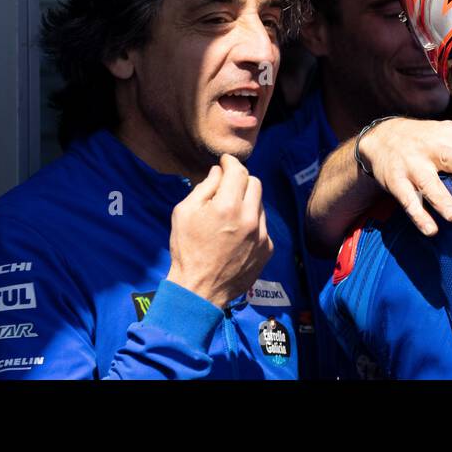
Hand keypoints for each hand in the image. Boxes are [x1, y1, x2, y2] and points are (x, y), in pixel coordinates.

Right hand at [165, 154, 271, 307]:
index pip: (238, 171)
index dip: (230, 162)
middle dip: (240, 180)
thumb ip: (204, 187)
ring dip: (247, 202)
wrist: (199, 290)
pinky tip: (236, 233)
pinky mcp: (267, 249)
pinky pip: (263, 225)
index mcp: (227, 207)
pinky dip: (252, 222)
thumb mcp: (184, 213)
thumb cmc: (187, 250)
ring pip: (260, 204)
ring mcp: (262, 235)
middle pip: (254, 183)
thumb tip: (219, 171)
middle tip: (227, 186)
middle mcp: (249, 218)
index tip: (225, 161)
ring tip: (229, 215)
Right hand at [357, 118, 451, 235]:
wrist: (381, 137)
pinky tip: (431, 229)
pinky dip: (419, 216)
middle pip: (450, 157)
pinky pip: (408, 201)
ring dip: (442, 200)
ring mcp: (413, 166)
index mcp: (451, 137)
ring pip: (428, 183)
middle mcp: (432, 149)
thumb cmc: (426, 140)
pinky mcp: (397, 182)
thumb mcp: (448, 135)